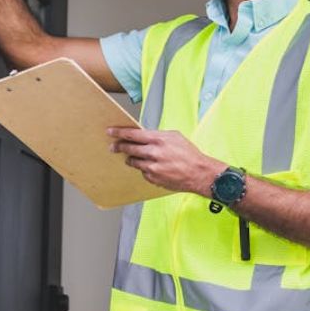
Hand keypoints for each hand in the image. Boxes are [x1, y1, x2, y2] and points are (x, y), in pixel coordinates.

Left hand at [107, 127, 226, 196]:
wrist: (198, 173)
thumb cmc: (189, 154)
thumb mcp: (174, 137)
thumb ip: (157, 135)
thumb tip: (144, 135)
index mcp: (158, 139)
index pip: (132, 134)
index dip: (119, 132)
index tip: (110, 132)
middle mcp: (153, 153)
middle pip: (129, 148)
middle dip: (119, 146)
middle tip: (113, 146)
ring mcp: (152, 167)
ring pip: (133, 162)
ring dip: (131, 158)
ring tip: (133, 157)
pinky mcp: (153, 178)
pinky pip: (142, 172)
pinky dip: (144, 168)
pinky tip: (152, 166)